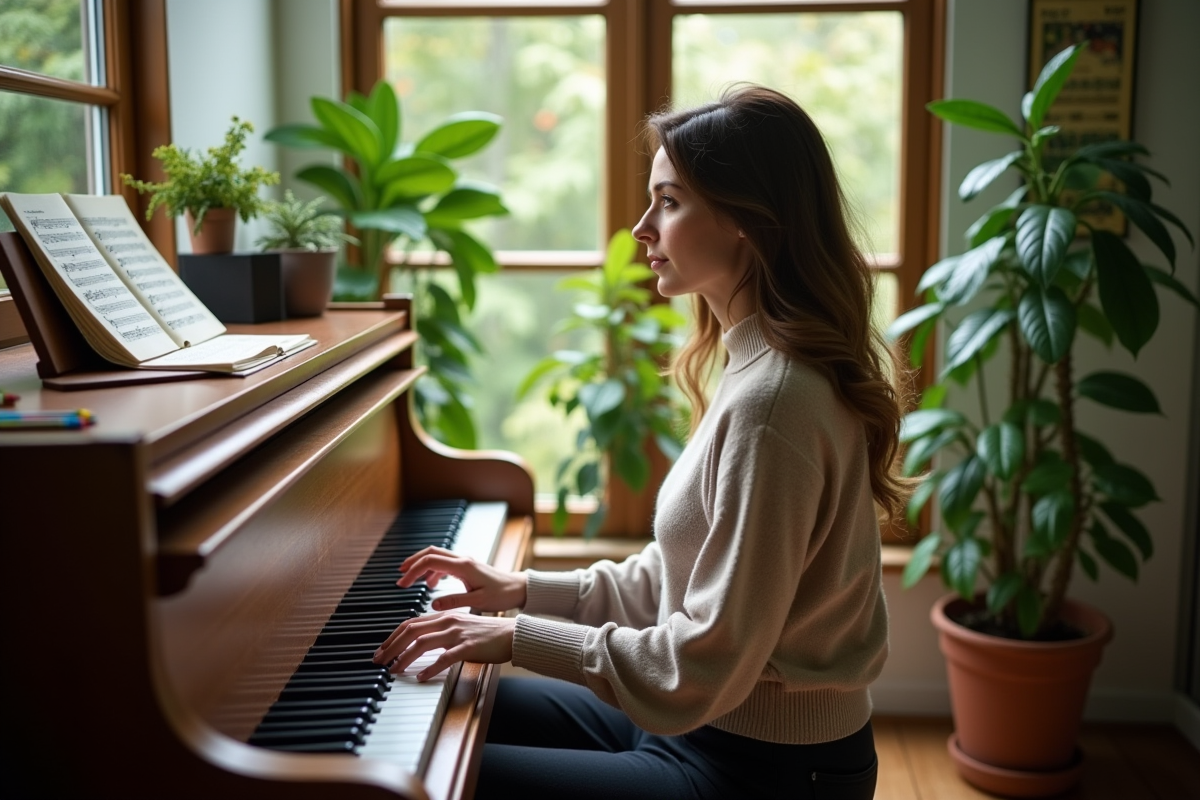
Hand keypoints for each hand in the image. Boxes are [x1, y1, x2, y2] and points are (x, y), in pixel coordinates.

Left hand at [372, 611, 515, 680]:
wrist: (511, 634)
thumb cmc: (486, 633)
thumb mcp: (460, 626)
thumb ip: (441, 631)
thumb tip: (421, 642)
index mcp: (444, 615)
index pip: (410, 623)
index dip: (393, 637)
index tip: (382, 650)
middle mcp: (448, 621)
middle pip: (411, 631)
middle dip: (391, 647)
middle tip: (379, 661)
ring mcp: (458, 633)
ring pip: (423, 643)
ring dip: (405, 658)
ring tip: (395, 670)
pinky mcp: (468, 647)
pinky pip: (445, 658)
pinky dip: (430, 668)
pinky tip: (422, 677)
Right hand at [397, 546, 527, 612]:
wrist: (518, 588)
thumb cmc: (502, 595)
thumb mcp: (479, 601)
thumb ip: (456, 601)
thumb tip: (433, 604)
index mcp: (463, 566)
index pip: (430, 561)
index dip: (413, 571)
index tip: (403, 584)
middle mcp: (462, 559)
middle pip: (430, 552)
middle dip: (413, 562)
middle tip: (400, 575)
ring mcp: (464, 561)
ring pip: (437, 556)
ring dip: (421, 565)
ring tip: (410, 580)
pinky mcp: (466, 566)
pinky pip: (444, 563)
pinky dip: (433, 571)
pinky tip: (431, 585)